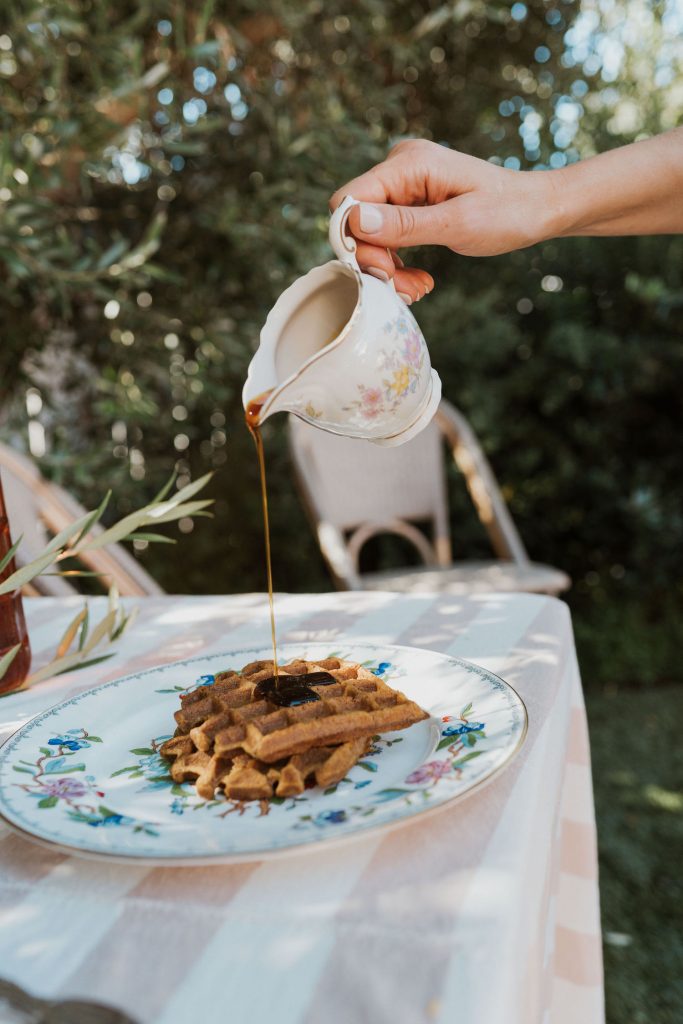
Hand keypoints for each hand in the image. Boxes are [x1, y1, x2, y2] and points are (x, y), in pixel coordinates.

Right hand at [330, 139, 554, 301]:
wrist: (538, 209)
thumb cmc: (508, 213)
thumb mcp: (457, 224)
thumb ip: (404, 224)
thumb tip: (354, 221)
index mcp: (409, 164)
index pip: (349, 200)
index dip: (354, 241)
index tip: (384, 272)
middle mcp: (400, 167)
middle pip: (357, 220)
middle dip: (375, 260)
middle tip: (406, 290)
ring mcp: (404, 183)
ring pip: (370, 233)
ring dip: (388, 267)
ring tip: (418, 288)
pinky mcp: (410, 200)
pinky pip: (387, 234)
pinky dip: (397, 261)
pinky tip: (419, 278)